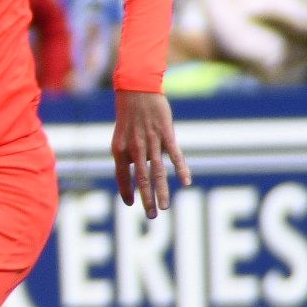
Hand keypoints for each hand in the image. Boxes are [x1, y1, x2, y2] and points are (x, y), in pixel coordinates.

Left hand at [110, 88, 188, 218]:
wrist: (136, 90)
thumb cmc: (130, 115)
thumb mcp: (122, 136)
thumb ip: (130, 155)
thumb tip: (140, 172)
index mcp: (120, 150)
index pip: (122, 176)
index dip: (126, 191)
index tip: (131, 204)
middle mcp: (134, 148)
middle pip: (142, 179)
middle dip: (146, 199)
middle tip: (151, 217)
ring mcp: (151, 141)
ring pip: (157, 171)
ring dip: (161, 191)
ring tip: (164, 208)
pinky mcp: (166, 133)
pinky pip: (174, 155)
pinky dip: (181, 169)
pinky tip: (186, 182)